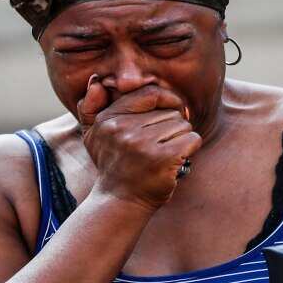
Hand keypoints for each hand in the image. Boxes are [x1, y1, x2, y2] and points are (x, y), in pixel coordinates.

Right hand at [77, 77, 201, 209]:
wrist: (119, 201)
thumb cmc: (113, 165)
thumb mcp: (93, 136)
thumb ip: (91, 107)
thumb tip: (97, 82)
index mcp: (110, 118)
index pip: (150, 93)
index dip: (168, 99)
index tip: (173, 110)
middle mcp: (124, 129)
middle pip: (170, 112)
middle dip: (173, 127)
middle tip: (161, 145)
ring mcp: (143, 144)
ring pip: (182, 125)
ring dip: (181, 139)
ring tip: (166, 153)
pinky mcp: (162, 158)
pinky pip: (191, 139)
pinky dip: (190, 149)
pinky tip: (178, 159)